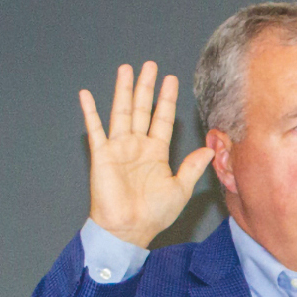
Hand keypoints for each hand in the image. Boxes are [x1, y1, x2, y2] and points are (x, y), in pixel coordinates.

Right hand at [81, 62, 213, 247]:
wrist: (129, 230)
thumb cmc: (154, 215)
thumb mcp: (180, 189)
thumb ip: (192, 167)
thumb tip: (209, 149)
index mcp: (156, 153)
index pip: (163, 119)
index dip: (167, 100)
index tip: (171, 80)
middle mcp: (137, 146)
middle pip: (143, 110)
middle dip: (146, 87)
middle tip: (150, 66)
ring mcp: (119, 148)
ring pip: (122, 112)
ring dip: (123, 91)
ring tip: (126, 70)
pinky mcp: (102, 155)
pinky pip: (95, 130)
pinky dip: (90, 112)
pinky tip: (86, 95)